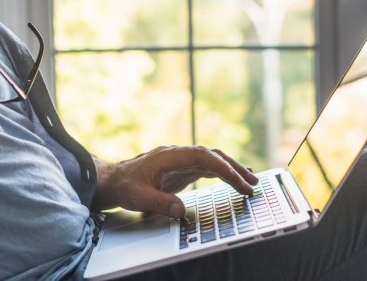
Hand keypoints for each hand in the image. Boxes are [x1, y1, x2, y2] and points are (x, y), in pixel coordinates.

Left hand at [92, 146, 258, 218]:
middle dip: (234, 168)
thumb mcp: (138, 197)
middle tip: (252, 184)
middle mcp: (178, 155)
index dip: (222, 167)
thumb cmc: (124, 185)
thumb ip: (159, 203)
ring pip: (212, 161)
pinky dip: (222, 173)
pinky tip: (235, 179)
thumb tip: (181, 211)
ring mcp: (181, 161)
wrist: (113, 180)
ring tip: (251, 183)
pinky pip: (207, 168)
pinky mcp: (182, 170)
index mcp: (169, 156)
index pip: (202, 157)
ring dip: (231, 170)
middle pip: (212, 156)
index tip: (237, 180)